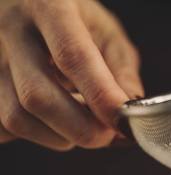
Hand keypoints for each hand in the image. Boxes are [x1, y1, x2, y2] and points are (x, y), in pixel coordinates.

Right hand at [0, 0, 142, 149]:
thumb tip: (129, 112)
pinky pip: (4, 128)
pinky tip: (51, 122)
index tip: (122, 123)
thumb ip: (122, 70)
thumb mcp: (104, 30)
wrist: (22, 4)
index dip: (100, 96)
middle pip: (38, 95)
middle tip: (106, 136)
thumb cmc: (71, 18)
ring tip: (79, 124)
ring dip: (58, 136)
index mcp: (48, 5)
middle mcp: (10, 27)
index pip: (72, 55)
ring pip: (17, 117)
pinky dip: (35, 135)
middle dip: (80, 128)